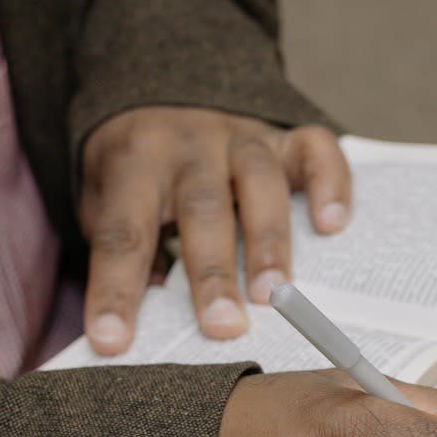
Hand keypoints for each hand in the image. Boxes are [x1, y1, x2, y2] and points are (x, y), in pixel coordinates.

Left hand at [79, 106, 350, 351]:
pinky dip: (329, 183)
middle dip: (212, 272)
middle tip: (223, 326)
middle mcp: (189, 146)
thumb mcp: (104, 201)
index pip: (122, 233)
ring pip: (259, 182)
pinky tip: (331, 224)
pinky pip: (313, 148)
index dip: (116, 289)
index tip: (113, 342)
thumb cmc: (133, 169)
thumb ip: (126, 251)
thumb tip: (152, 313)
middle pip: (201, 209)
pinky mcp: (281, 136)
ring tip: (273, 294)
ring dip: (268, 242)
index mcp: (134, 164)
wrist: (156, 95)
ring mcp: (239, 137)